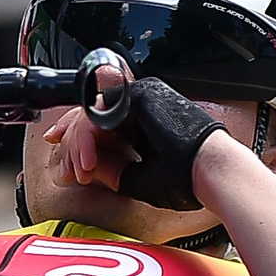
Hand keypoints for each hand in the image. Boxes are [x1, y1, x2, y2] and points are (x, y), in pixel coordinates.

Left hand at [41, 77, 231, 210]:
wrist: (211, 173)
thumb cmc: (188, 179)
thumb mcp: (137, 178)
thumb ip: (110, 170)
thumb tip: (85, 167)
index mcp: (142, 122)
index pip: (99, 123)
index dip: (77, 141)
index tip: (65, 162)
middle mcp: (140, 105)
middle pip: (88, 115)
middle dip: (69, 144)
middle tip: (63, 169)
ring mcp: (139, 97)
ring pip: (89, 113)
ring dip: (78, 145)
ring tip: (79, 171)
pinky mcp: (138, 96)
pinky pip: (98, 111)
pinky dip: (87, 137)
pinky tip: (87, 160)